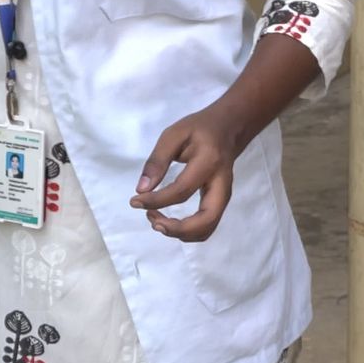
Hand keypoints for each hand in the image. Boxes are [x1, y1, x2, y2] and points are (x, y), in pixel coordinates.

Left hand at [131, 103, 242, 241]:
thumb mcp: (173, 135)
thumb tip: (141, 190)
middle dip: (176, 229)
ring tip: (156, 220)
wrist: (228, 129)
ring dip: (180, 233)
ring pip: (207, 229)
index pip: (182, 190)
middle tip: (152, 221)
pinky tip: (169, 221)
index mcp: (209, 162)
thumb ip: (157, 161)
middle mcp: (222, 184)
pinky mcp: (220, 204)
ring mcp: (224, 197)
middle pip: (206, 220)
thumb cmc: (199, 129)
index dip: (156, 201)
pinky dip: (186, 232)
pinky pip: (206, 227)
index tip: (135, 201)